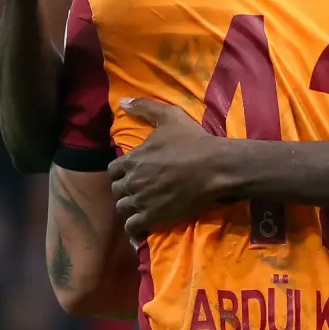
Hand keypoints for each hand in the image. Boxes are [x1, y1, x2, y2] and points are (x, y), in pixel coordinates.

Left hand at [108, 97, 228, 235]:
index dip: (121, 173)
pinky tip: (141, 226)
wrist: (215, 167)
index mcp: (133, 158)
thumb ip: (145, 108)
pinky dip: (134, 228)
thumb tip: (123, 102)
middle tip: (138, 190)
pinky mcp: (153, 217)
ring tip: (141, 207)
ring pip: (122, 208)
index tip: (132, 174)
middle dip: (125, 190)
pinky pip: (132, 227)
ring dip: (129, 208)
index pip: (113, 170)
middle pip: (116, 190)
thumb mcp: (170, 117)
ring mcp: (142, 200)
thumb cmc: (194, 141)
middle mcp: (133, 180)